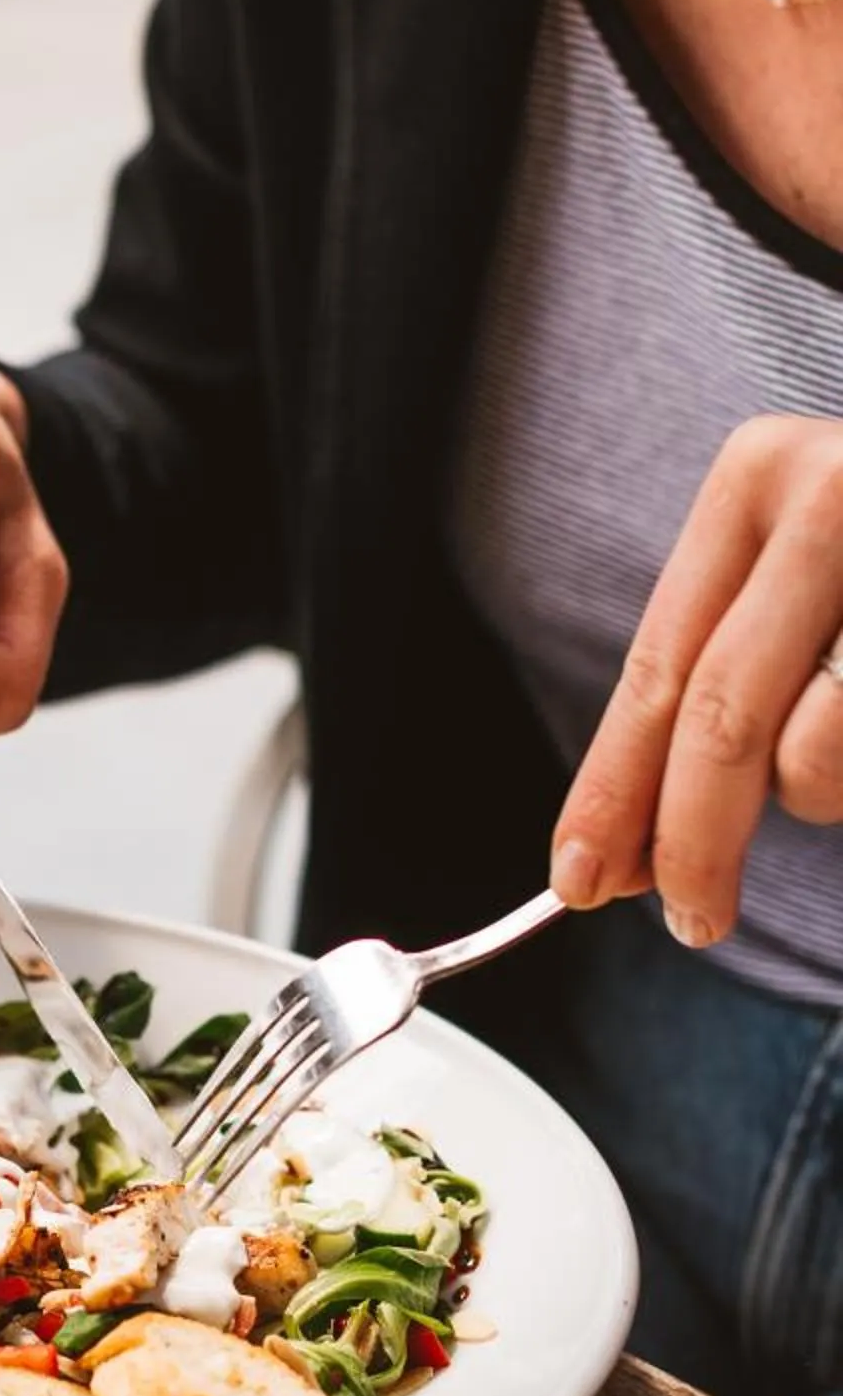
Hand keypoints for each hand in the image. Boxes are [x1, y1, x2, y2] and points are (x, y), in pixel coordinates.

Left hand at [550, 414, 842, 944]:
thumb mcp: (794, 575)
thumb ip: (717, 682)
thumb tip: (630, 840)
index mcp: (760, 477)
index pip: (657, 669)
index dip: (611, 790)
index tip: (578, 880)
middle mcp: (836, 495)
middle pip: (722, 721)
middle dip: (693, 844)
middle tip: (690, 919)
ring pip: (818, 760)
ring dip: (824, 796)